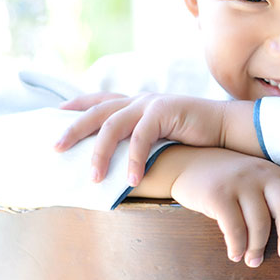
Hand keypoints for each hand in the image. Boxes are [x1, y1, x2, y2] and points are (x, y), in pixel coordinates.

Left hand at [56, 92, 227, 185]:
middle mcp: (139, 99)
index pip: (99, 100)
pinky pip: (142, 137)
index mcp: (136, 102)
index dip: (75, 106)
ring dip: (101, 153)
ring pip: (114, 125)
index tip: (53, 114)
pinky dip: (135, 159)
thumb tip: (114, 161)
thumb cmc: (194, 135)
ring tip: (94, 177)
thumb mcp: (160, 135)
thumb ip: (138, 139)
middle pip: (97, 112)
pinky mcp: (165, 111)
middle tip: (55, 148)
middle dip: (73, 129)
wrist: (226, 126)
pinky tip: (132, 180)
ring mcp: (151, 103)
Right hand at [162, 147, 279, 266]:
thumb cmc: (227, 178)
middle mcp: (263, 174)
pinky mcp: (219, 194)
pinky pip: (234, 227)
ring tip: (254, 260)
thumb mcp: (255, 178)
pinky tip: (235, 254)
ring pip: (260, 222)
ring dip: (258, 247)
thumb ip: (273, 195)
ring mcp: (241, 182)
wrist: (186, 161)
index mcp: (276, 173)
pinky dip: (237, 246)